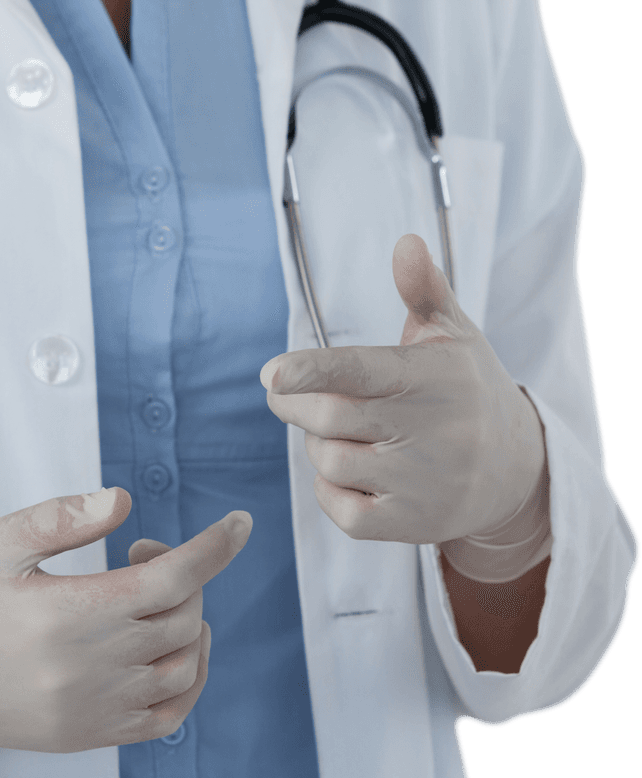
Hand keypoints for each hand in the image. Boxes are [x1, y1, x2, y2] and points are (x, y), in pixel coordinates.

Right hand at [0, 488, 251, 754]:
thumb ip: (60, 519)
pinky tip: (162, 653)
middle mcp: (86, 671)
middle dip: (185, 577)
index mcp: (66, 615)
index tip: (239, 524)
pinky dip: (182, 684)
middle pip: (182, 620)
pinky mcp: (80, 737)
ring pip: (183, 670)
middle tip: (141, 553)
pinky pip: (162, 721)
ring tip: (150, 599)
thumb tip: (122, 501)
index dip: (215, 547)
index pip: (171, 580)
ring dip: (188, 626)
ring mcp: (87, 712)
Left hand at [259, 233, 545, 546]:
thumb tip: (406, 242)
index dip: (312, 370)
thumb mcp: (454, 336)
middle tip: (287, 393)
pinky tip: (352, 473)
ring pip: (328, 461)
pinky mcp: (409, 524)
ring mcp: (420, 483)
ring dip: (317, 446)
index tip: (271, 372)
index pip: (361, 370)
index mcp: (431, 377)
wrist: (516, 472)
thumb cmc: (467, 392)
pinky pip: (339, 510)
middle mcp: (429, 431)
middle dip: (294, 403)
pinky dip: (329, 491)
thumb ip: (424, 290)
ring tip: (341, 433)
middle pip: (328, 417)